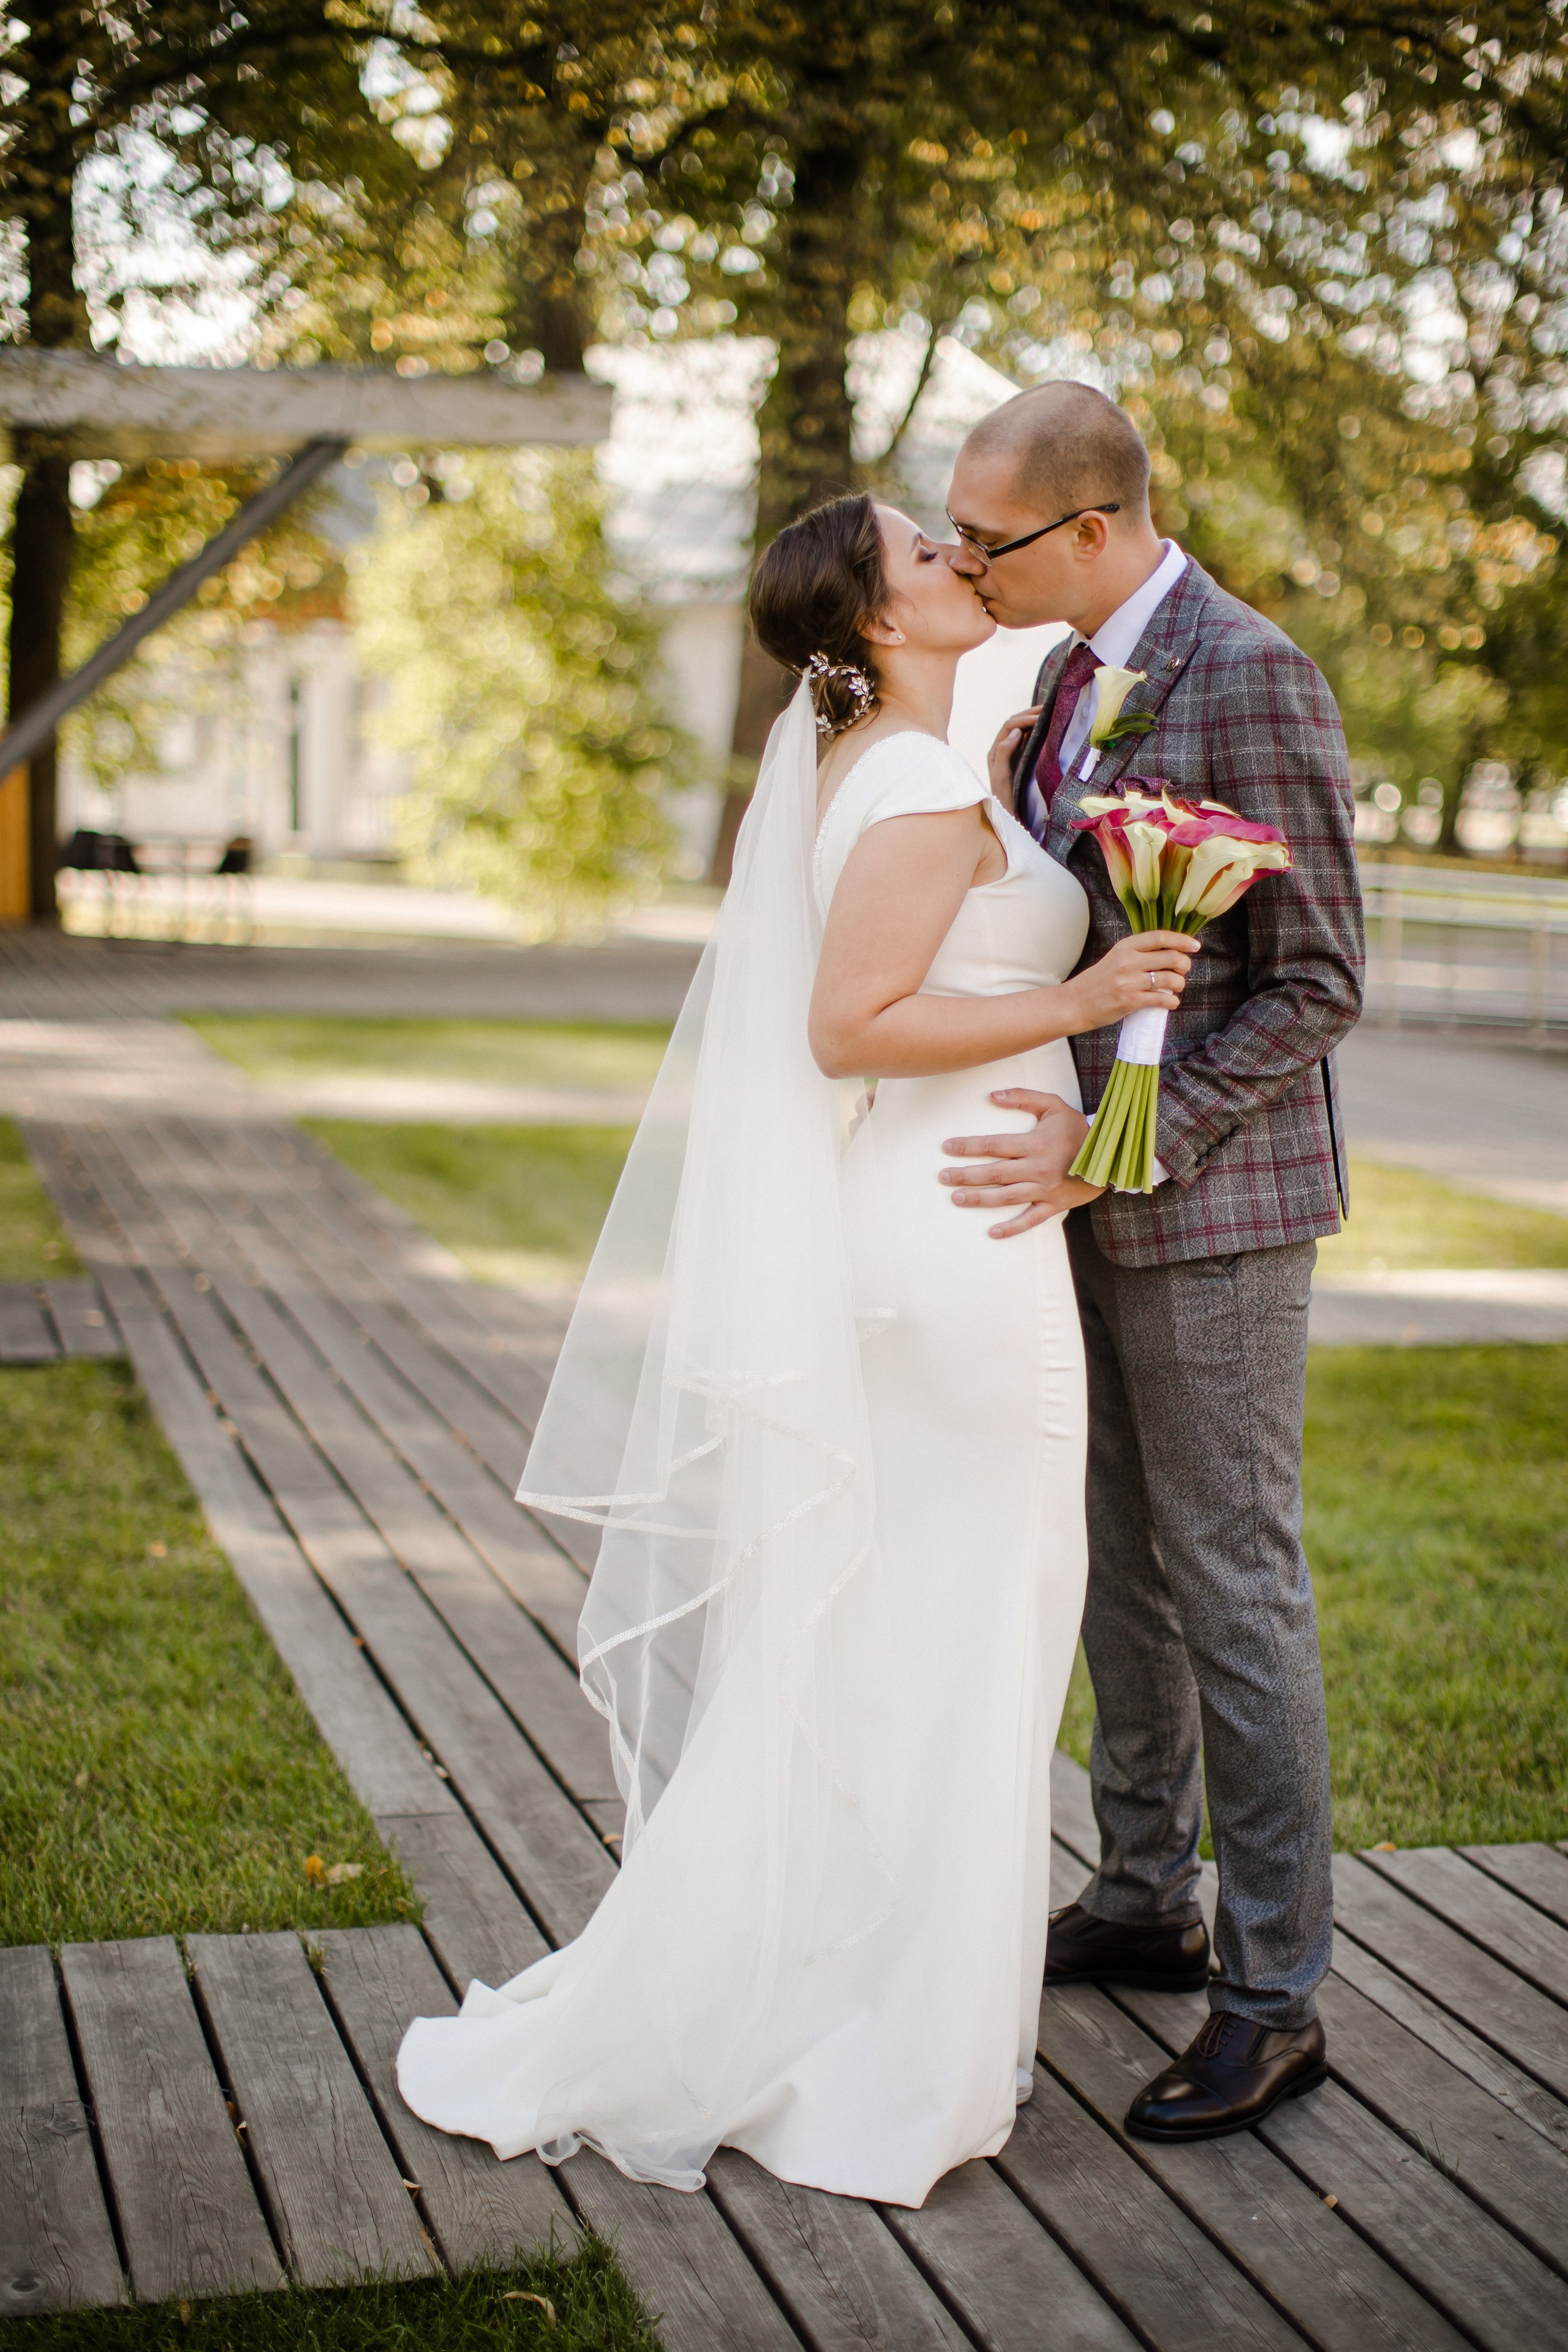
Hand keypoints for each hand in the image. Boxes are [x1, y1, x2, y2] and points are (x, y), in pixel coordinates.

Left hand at [940, 1090, 1104, 1236]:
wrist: (1111, 1155)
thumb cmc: (1077, 1129)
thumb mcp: (1053, 1106)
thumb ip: (1023, 1098)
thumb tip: (992, 1095)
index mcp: (1035, 1144)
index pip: (994, 1145)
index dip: (969, 1147)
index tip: (947, 1147)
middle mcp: (1037, 1169)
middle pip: (994, 1174)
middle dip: (965, 1176)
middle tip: (943, 1177)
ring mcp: (1045, 1190)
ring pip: (1006, 1197)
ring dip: (979, 1199)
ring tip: (956, 1198)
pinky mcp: (1054, 1205)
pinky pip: (1031, 1220)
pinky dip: (1012, 1228)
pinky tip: (992, 1232)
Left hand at [987, 706, 1041, 807]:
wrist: (1010, 815)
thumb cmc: (1004, 798)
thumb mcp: (1001, 776)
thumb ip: (1004, 753)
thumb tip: (1016, 731)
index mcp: (996, 752)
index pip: (1009, 727)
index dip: (1024, 719)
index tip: (1040, 718)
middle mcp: (1002, 750)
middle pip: (1015, 724)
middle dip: (1030, 713)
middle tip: (1048, 709)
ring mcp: (1012, 754)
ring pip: (1021, 729)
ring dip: (1033, 719)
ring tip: (1048, 713)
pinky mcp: (1021, 759)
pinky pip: (1027, 739)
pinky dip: (1036, 730)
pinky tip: (1046, 727)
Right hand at [1065, 930, 1197, 1031]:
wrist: (1076, 1002)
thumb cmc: (1099, 981)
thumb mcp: (1117, 958)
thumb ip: (1139, 953)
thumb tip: (1171, 952)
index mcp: (1126, 946)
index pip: (1161, 937)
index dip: (1182, 940)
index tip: (1195, 946)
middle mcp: (1128, 961)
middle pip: (1171, 957)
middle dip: (1184, 965)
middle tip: (1183, 971)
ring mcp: (1129, 981)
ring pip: (1170, 979)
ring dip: (1180, 985)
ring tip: (1176, 988)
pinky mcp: (1129, 1001)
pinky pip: (1161, 999)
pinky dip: (1172, 1001)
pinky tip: (1171, 1002)